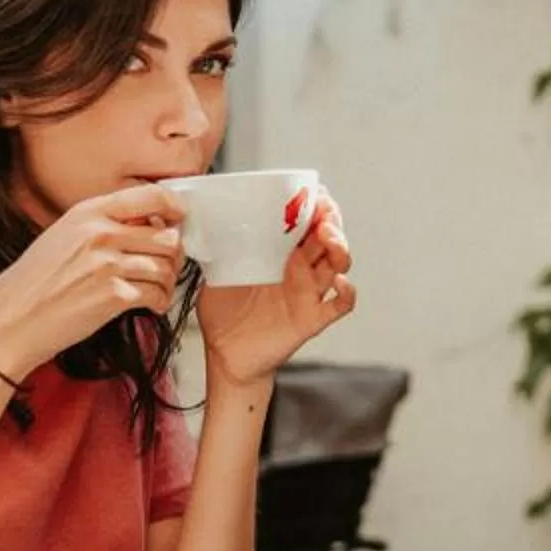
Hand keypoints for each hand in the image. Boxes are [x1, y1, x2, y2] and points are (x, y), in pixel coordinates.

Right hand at [0, 183, 187, 379]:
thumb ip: (102, 225)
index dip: (175, 208)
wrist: (10, 320)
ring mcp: (107, 265)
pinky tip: (150, 305)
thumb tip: (147, 222)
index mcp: (87, 213)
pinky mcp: (114, 296)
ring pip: (167, 267)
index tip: (180, 219)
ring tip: (157, 289)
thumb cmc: (33, 282)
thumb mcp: (63, 236)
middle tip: (167, 265)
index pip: (150, 196)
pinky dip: (160, 302)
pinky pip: (158, 294)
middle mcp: (99, 234)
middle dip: (174, 254)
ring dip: (168, 281)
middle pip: (168, 236)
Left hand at [196, 191, 357, 388]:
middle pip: (330, 236)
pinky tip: (339, 282)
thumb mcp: (216, 272)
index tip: (312, 194)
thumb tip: (203, 220)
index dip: (316, 205)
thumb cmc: (224, 314)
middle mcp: (300, 270)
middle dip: (331, 219)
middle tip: (322, 214)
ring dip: (340, 247)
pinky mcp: (312, 319)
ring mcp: (309, 293)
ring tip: (328, 238)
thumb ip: (218, 248)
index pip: (307, 221)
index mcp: (280, 254)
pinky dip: (347, 292)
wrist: (225, 356)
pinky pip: (341, 304)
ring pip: (339, 263)